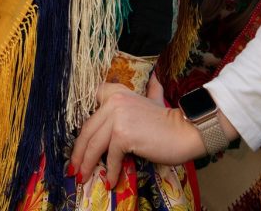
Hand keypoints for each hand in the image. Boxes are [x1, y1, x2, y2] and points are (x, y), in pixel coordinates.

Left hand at [68, 79, 206, 184]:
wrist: (185, 132)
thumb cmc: (168, 121)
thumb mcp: (153, 99)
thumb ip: (149, 90)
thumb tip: (154, 78)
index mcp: (116, 93)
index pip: (90, 108)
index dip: (83, 128)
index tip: (78, 144)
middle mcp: (113, 101)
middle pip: (88, 130)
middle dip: (79, 152)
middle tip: (74, 168)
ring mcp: (117, 117)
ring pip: (94, 144)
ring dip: (86, 164)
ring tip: (83, 177)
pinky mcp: (123, 134)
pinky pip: (111, 156)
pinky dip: (110, 171)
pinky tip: (110, 181)